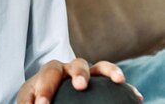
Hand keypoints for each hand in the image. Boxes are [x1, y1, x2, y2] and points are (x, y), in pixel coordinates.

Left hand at [17, 58, 142, 103]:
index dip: (46, 88)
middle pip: (76, 64)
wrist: (48, 93)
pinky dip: (125, 86)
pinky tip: (136, 97)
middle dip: (79, 73)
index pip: (49, 74)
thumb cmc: (36, 97)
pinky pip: (115, 81)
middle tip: (81, 86)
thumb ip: (27, 101)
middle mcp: (70, 69)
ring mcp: (88, 74)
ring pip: (100, 66)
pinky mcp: (102, 82)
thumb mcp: (28, 99)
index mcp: (51, 71)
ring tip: (119, 79)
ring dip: (109, 70)